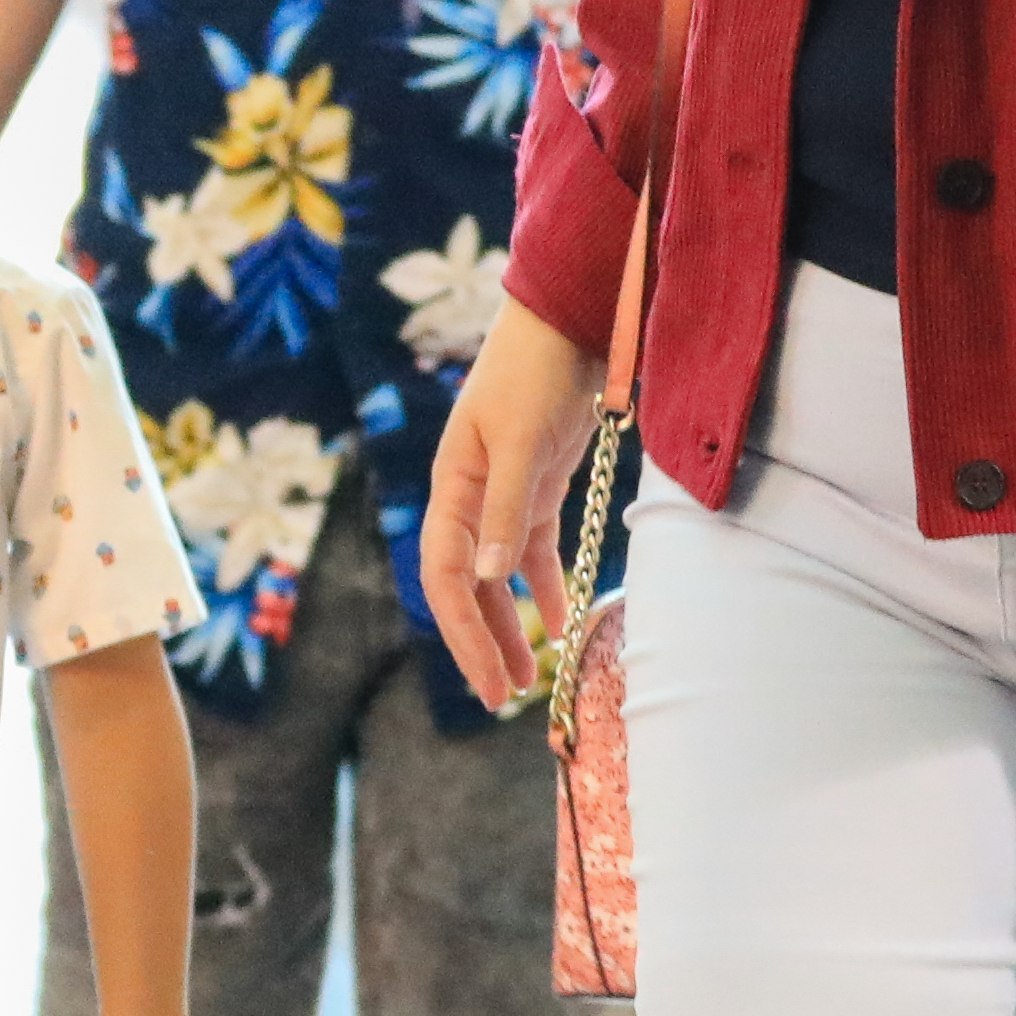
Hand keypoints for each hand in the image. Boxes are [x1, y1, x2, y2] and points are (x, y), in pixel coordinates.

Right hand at [418, 306, 608, 716]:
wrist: (570, 317)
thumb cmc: (535, 369)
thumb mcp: (520, 439)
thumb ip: (505, 508)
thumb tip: (486, 578)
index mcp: (451, 486)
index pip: (445, 575)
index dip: (462, 631)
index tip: (488, 679)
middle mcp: (469, 497)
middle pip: (466, 585)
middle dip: (482, 642)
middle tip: (501, 697)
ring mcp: (503, 494)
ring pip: (498, 576)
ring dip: (511, 625)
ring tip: (527, 678)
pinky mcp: (538, 487)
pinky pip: (533, 552)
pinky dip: (546, 588)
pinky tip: (563, 623)